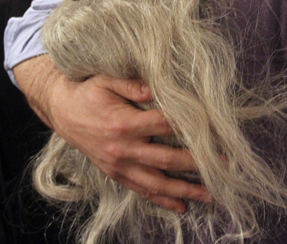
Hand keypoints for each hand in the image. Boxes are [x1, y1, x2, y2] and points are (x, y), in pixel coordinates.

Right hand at [15, 56, 211, 212]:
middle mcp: (123, 149)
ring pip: (157, 183)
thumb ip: (131, 84)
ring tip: (211, 194)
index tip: (214, 128)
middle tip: (224, 164)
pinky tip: (182, 206)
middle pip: (167, 159)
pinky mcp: (116, 174)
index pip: (165, 126)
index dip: (190, 126)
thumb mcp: (106, 79)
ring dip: (185, 190)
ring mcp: (119, 166)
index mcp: (124, 124)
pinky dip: (162, 200)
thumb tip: (155, 89)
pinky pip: (142, 190)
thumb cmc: (89, 92)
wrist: (62, 111)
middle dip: (198, 162)